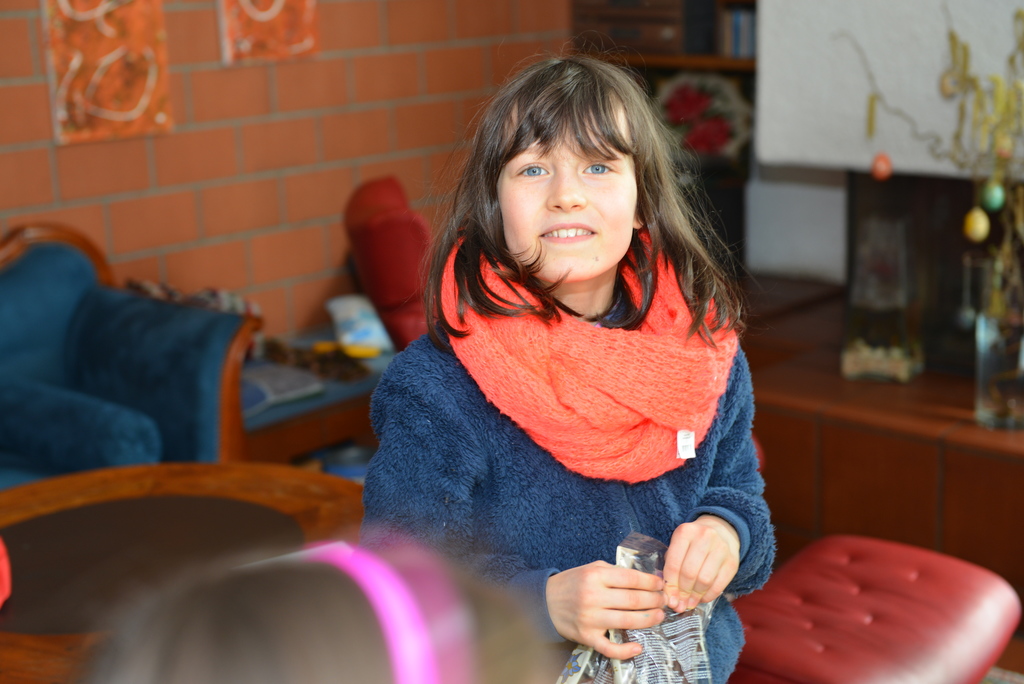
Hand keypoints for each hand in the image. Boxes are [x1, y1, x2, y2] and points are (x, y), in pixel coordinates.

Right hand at [546, 561, 666, 658]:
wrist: (545, 601)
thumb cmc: (572, 583)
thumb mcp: (592, 568)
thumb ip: (616, 572)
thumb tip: (646, 578)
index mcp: (596, 576)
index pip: (631, 578)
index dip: (650, 582)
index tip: (661, 585)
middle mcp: (593, 596)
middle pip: (633, 599)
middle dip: (654, 600)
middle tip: (664, 600)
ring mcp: (590, 618)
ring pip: (627, 621)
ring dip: (648, 619)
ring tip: (659, 615)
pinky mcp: (586, 636)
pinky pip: (609, 647)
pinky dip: (626, 650)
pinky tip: (638, 647)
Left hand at [663, 515, 739, 611]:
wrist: (721, 530)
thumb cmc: (693, 542)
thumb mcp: (679, 545)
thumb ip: (671, 566)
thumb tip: (670, 597)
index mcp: (685, 532)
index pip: (674, 564)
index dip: (670, 586)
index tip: (669, 600)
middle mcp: (704, 537)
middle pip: (689, 573)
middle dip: (683, 593)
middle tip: (680, 604)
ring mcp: (721, 548)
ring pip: (704, 580)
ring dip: (695, 596)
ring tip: (690, 602)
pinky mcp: (732, 562)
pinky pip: (719, 585)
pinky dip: (708, 596)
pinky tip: (702, 598)